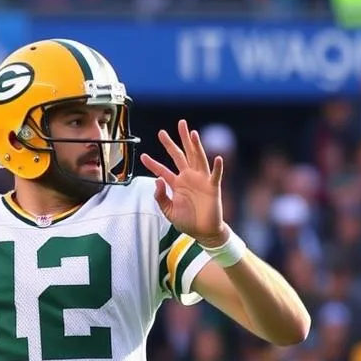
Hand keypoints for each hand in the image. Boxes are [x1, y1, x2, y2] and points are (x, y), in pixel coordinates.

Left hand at [139, 119, 226, 246]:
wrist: (203, 232)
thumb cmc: (187, 221)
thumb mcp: (168, 211)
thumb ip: (160, 196)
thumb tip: (156, 179)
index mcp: (177, 183)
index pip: (162, 170)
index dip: (152, 163)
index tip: (142, 156)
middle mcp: (189, 178)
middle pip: (181, 155)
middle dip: (175, 142)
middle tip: (169, 128)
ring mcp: (201, 181)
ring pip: (197, 159)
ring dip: (195, 146)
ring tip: (191, 132)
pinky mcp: (213, 188)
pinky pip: (216, 176)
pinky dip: (217, 167)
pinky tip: (218, 158)